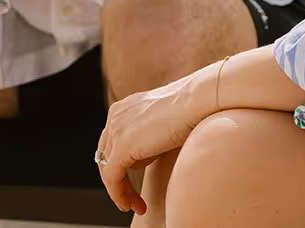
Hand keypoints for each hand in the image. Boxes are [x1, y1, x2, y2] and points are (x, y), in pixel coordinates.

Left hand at [96, 68, 215, 214]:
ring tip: (135, 205)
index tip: (132, 184)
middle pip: (105, 156)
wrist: (199, 100)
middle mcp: (114, 116)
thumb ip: (147, 137)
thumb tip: (141, 158)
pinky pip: (112, 177)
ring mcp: (116, 129)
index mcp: (122, 108)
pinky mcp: (122, 146)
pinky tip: (132, 205)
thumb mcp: (161, 124)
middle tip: (131, 200)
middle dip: (117, 181)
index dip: (120, 166)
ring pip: (107, 169)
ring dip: (119, 191)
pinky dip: (119, 194)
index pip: (111, 143)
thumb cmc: (190, 109)